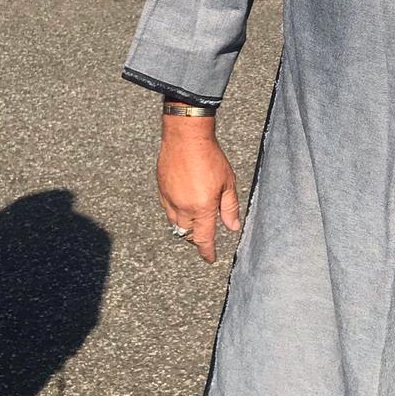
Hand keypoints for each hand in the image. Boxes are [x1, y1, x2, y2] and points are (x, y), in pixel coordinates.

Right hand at [156, 117, 240, 264]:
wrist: (186, 137)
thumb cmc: (210, 157)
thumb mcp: (228, 183)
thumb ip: (230, 208)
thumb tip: (232, 227)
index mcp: (202, 208)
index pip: (204, 239)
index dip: (207, 252)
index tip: (210, 258)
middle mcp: (183, 207)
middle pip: (187, 234)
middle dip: (196, 239)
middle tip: (204, 239)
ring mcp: (169, 199)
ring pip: (175, 223)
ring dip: (185, 227)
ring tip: (194, 224)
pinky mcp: (161, 189)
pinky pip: (167, 209)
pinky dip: (175, 214)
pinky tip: (183, 206)